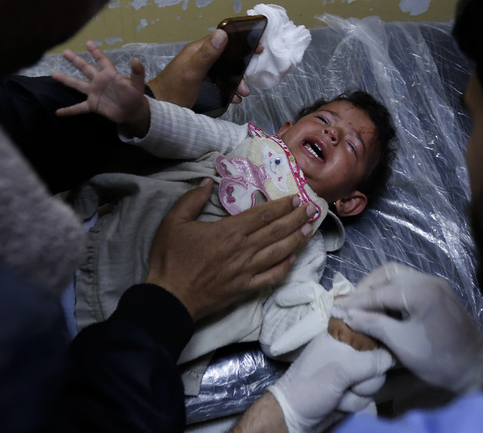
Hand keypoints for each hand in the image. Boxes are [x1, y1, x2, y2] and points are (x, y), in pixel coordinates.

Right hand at [52, 40, 149, 135]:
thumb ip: (137, 73)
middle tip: (65, 52)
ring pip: (78, 85)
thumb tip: (137, 59)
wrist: (132, 113)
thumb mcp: (137, 85)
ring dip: (66, 80)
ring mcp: (94, 93)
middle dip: (75, 60)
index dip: (96, 52)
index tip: (88, 42)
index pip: (102, 60)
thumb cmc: (135, 97)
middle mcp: (99, 81)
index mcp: (109, 74)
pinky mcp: (93, 105)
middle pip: (85, 68)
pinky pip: (79, 107)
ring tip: (54, 74)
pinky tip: (58, 112)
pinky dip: (69, 110)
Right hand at [146, 179, 315, 320]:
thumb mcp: (173, 223)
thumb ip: (191, 200)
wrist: (170, 298)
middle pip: (276, 231)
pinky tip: (294, 258)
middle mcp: (243, 250)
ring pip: (278, 252)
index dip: (282, 206)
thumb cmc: (170, 259)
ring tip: (310, 229)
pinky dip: (284, 267)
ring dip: (296, 239)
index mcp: (228, 232)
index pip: (262, 215)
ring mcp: (246, 270)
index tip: (295, 198)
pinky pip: (271, 276)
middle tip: (313, 209)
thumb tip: (208, 182)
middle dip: (296, 219)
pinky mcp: (245, 288)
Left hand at [147, 30, 259, 107]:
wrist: (160, 108)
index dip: (240, 43)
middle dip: (240, 69)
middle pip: (227, 58)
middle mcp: (201, 59)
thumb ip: (207, 54)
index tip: (256, 50)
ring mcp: (201, 72)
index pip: (222, 39)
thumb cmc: (174, 89)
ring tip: (243, 94)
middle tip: (249, 81)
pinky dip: (230, 90)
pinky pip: (221, 83)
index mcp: (198, 50)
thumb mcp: (192, 71)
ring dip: (236, 82)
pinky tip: (234, 99)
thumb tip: (223, 34)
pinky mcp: (202, 85)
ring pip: (225, 72)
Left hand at [268, 332, 392, 432]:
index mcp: (340, 336)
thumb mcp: (338, 371)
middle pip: (378, 359)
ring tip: (338, 394)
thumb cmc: (309, 387)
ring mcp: (352, 373)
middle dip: (365, 377)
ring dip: (358, 393)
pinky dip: (355, 402)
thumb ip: (367, 362)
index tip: (375, 356)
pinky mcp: (353, 391)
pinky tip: (339, 403)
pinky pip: (369, 395)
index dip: (377, 343)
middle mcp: (348, 351)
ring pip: (376, 380)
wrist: (295, 418)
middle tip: (347, 382)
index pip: (371, 330)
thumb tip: (392, 358)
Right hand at [332, 262, 482, 393]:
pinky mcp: (437, 292)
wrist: (477, 368)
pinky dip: (389, 291)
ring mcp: (435, 284)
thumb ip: (374, 325)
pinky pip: (407, 283)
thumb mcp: (402, 345)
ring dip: (377, 287)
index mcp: (421, 291)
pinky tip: (379, 306)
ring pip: (397, 275)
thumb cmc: (439, 359)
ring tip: (360, 304)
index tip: (335, 309)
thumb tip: (347, 316)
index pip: (379, 291)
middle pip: (387, 273)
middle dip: (365, 288)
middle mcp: (428, 280)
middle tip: (348, 304)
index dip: (355, 301)